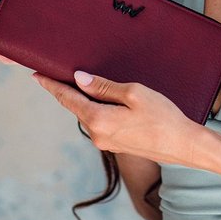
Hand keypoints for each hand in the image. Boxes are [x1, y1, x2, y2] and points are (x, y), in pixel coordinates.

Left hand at [30, 69, 201, 166]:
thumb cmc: (163, 116)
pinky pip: (101, 123)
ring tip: (85, 84)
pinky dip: (98, 110)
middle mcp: (96, 135)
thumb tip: (79, 80)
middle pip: (77, 107)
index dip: (51, 85)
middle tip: (59, 73)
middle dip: (68, 91)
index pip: (67, 98)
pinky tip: (106, 101)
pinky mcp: (116, 145)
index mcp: (97, 120)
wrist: (183, 145)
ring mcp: (106, 142)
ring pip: (89, 115)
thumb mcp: (134, 93)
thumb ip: (104, 87)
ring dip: (86, 101)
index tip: (37, 75)